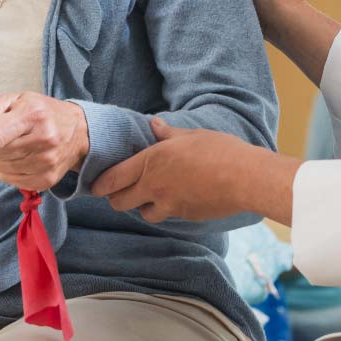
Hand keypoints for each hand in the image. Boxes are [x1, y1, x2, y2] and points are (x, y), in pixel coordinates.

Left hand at [0, 92, 90, 191]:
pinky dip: (9, 171)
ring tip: (12, 147)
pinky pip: (11, 181)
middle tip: (1, 139)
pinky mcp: (47, 180)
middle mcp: (44, 139)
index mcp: (33, 114)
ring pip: (1, 170)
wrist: (78, 131)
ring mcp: (47, 162)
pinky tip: (20, 159)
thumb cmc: (41, 112)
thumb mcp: (13, 101)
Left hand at [92, 119, 260, 222]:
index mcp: (151, 162)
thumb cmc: (220, 151)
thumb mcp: (191, 135)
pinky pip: (166, 216)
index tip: (95, 187)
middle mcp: (154, 187)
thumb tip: (154, 124)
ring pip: (143, 214)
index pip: (113, 179)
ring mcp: (168, 205)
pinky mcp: (183, 217)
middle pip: (120, 202)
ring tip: (149, 197)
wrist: (245, 178)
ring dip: (142, 207)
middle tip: (119, 193)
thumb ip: (168, 133)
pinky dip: (164, 210)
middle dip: (116, 199)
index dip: (100, 185)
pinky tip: (174, 200)